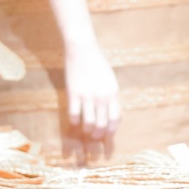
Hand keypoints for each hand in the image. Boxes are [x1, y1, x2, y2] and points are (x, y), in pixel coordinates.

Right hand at [61, 40, 120, 165]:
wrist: (83, 51)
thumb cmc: (98, 65)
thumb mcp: (110, 81)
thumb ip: (111, 97)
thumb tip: (110, 114)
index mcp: (113, 94)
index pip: (115, 119)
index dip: (112, 131)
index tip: (108, 137)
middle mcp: (102, 97)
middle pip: (102, 124)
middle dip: (99, 135)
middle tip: (95, 138)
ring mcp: (87, 96)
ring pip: (88, 122)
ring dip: (87, 130)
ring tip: (85, 131)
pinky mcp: (73, 93)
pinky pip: (74, 114)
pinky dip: (74, 121)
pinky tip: (74, 122)